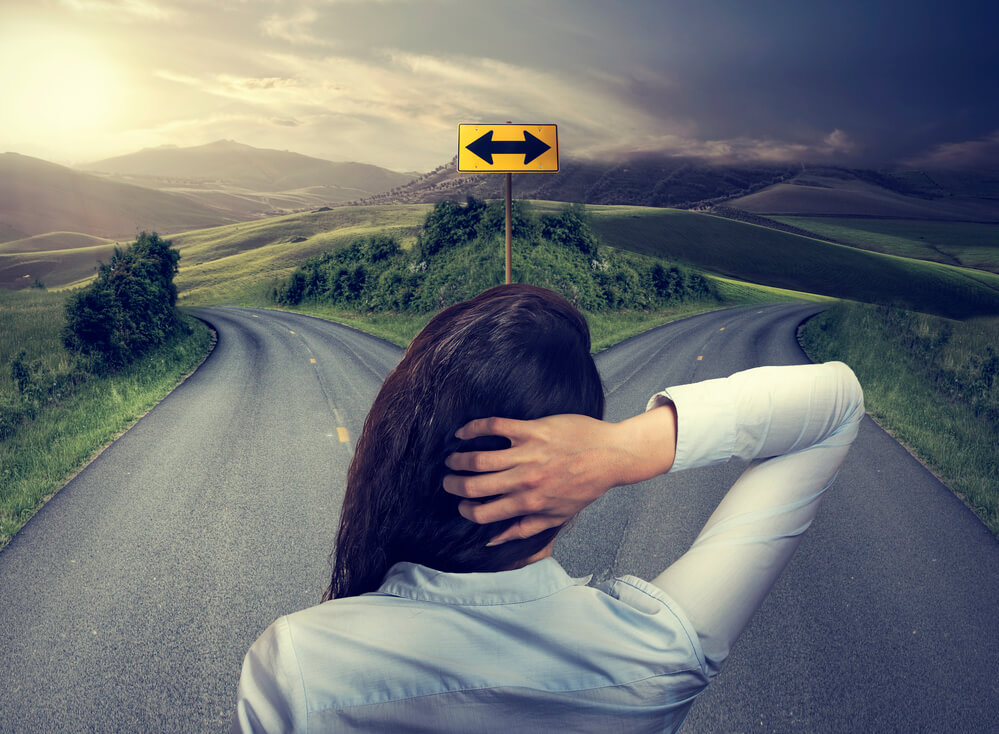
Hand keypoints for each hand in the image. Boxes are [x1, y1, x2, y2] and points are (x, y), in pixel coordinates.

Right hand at [443, 406, 676, 544]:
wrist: (611, 455)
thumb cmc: (585, 487)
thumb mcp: (557, 516)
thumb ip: (524, 529)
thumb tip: (493, 540)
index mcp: (529, 503)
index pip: (483, 513)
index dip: (465, 510)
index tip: (461, 504)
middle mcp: (525, 480)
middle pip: (474, 486)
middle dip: (453, 485)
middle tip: (448, 480)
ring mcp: (527, 453)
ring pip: (478, 458)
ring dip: (458, 459)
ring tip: (452, 458)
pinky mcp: (532, 430)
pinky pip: (494, 427)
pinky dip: (473, 428)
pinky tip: (462, 432)